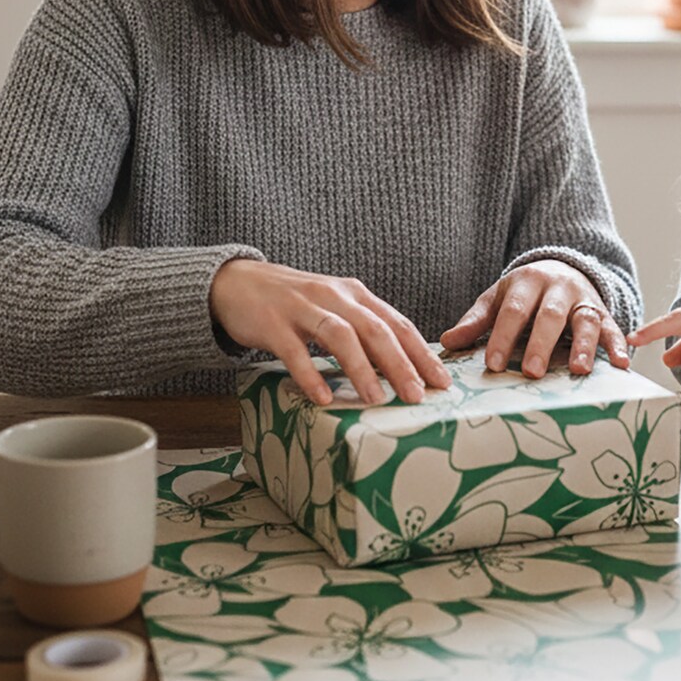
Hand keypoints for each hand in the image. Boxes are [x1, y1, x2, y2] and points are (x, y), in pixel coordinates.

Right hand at [209, 259, 450, 406]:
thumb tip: (402, 367)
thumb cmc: (296, 303)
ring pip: (340, 336)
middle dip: (401, 364)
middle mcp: (335, 297)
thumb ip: (364, 330)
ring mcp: (303, 308)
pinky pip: (295, 351)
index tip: (442, 381)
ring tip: (377, 398)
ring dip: (361, 369)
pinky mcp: (273, 323)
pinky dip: (310, 374)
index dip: (422, 353)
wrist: (238, 282)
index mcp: (356, 294)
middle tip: (418, 395)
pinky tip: (322, 397)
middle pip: (376, 329)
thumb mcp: (336, 308)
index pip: (398, 323)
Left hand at [441, 260, 630, 377]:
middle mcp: (558, 287)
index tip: (491, 364)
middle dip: (540, 343)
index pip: (513, 310)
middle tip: (531, 372)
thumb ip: (477, 321)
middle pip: (550, 315)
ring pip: (585, 319)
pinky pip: (612, 327)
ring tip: (579, 370)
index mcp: (526, 281)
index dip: (502, 336)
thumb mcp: (499, 299)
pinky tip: (621, 363)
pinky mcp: (603, 311)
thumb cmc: (525, 293)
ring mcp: (582, 298)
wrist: (563, 268)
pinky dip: (617, 345)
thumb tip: (447, 341)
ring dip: (584, 345)